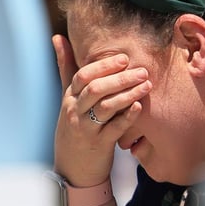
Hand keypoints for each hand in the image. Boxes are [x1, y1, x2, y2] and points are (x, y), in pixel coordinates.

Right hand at [51, 35, 150, 186]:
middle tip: (142, 70)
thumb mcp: (67, 98)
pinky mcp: (99, 145)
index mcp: (69, 98)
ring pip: (106, 107)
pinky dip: (127, 117)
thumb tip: (57, 37)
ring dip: (128, 94)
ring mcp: (86, 129)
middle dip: (120, 78)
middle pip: (96, 89)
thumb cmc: (74, 128)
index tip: (125, 58)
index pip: (83, 76)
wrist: (73, 168)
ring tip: (147, 85)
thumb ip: (66, 68)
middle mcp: (75, 112)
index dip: (104, 66)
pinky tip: (139, 107)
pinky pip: (114, 129)